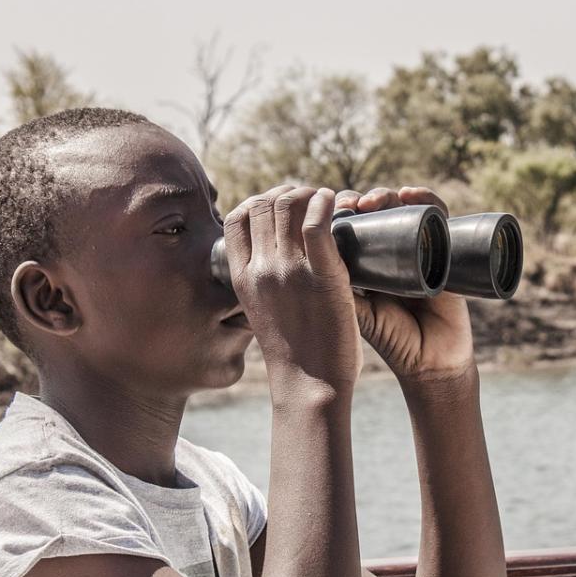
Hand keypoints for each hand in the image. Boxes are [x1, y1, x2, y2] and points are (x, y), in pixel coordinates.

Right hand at [222, 185, 362, 399]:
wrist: (310, 385)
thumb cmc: (294, 354)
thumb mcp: (262, 312)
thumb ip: (264, 284)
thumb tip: (275, 262)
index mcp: (242, 278)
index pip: (238, 218)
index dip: (259, 200)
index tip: (281, 203)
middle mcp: (260, 269)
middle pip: (264, 203)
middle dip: (288, 191)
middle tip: (310, 198)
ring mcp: (289, 271)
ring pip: (288, 204)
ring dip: (309, 192)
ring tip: (326, 198)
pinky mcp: (321, 275)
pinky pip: (316, 222)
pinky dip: (326, 202)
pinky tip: (337, 202)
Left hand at [335, 186, 474, 387]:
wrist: (431, 361)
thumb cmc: (392, 339)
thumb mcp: (354, 312)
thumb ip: (331, 291)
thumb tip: (302, 260)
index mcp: (369, 260)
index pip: (353, 223)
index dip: (339, 210)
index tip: (326, 208)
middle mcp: (394, 250)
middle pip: (377, 209)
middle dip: (360, 199)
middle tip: (350, 204)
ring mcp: (421, 248)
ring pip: (403, 208)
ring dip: (385, 195)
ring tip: (372, 201)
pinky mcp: (446, 250)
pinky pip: (438, 217)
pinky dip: (426, 200)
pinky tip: (409, 194)